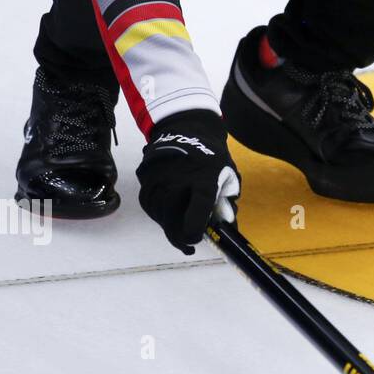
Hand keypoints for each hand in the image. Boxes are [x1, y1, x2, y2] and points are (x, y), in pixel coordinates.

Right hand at [137, 109, 239, 253]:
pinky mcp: (145, 181)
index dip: (194, 231)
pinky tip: (169, 214)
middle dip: (180, 236)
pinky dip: (159, 215)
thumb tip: (226, 227)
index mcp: (203, 180)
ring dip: (170, 225)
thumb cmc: (211, 157)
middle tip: (188, 243)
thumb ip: (226, 202)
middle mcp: (177, 181)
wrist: (185, 131)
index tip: (194, 242)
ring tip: (181, 225)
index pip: (197, 211)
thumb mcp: (228, 176)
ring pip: (160, 216)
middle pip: (172, 219)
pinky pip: (150, 207)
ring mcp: (158, 181)